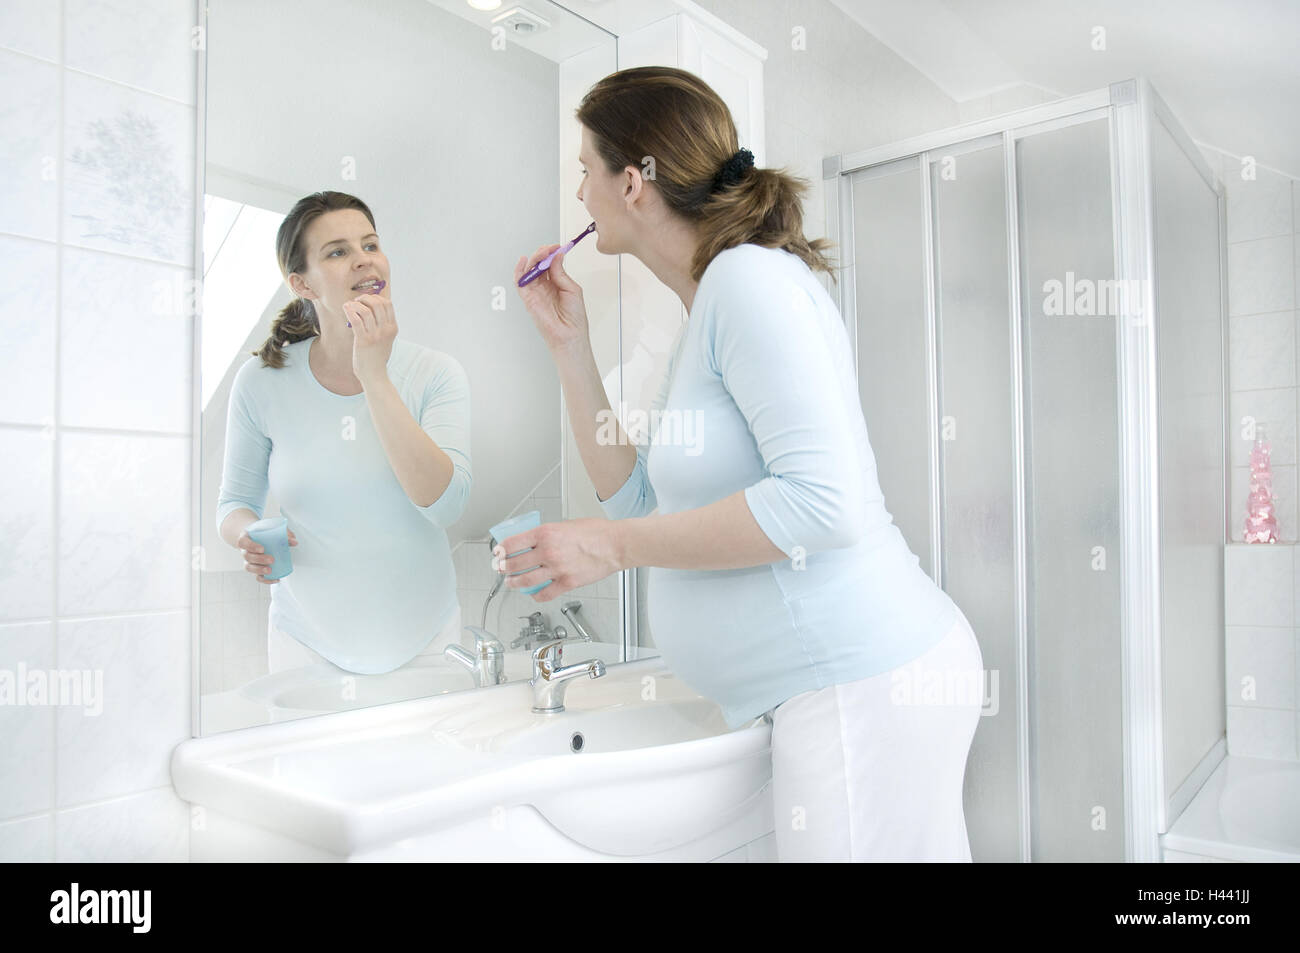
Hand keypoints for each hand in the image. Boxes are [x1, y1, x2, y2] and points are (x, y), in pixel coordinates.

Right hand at [237, 528, 298, 584]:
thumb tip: (294, 541)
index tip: (262, 549)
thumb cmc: (263, 533)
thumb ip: (283, 533)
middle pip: (247, 556)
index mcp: (246, 539)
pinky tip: (275, 579)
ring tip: (270, 571)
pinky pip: (257, 576)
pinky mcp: (255, 569)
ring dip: (259, 570)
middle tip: (271, 559)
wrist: (256, 537)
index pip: (243, 542)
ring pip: (249, 568)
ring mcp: (248, 561)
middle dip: (259, 559)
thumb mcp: (271, 529)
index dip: (251, 546)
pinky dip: (265, 579)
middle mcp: (245, 550)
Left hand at [342, 292, 396, 386]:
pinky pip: (356, 320)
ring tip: (349, 306)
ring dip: (355, 304)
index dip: (376, 297)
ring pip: (365, 310)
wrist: (374, 374)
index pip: (388, 303)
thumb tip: (370, 309)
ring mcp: (375, 335)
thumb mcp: (386, 340)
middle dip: (365, 298)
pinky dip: (349, 311)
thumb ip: (383, 325)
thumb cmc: (377, 357)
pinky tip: (345, 309)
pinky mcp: (363, 341)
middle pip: (377, 303)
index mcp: (393, 328)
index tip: (366, 300)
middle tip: (357, 302)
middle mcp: (385, 330)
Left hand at [492, 518, 622, 600]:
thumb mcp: (565, 524)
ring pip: (526, 581)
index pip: (512, 543)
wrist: (615, 545)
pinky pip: (545, 593)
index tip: (498, 553)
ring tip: (511, 583)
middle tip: (501, 569)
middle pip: (515, 564)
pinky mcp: (567, 582)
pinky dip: (536, 596)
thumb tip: (535, 541)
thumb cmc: (596, 532)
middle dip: (504, 568)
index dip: (501, 550)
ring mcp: (557, 568)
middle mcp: (548, 551)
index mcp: (546, 533)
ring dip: (514, 583)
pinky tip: (534, 594)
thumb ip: (548, 534)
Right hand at [514, 245, 590, 355]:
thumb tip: (556, 256)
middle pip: (538, 265)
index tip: (558, 246)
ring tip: (542, 252)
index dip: (552, 254)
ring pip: (529, 270)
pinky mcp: (528, 298)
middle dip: (543, 254)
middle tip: (550, 248)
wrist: (570, 334)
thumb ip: (561, 273)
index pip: (550, 264)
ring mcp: (535, 292)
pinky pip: (520, 282)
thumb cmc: (574, 317)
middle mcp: (544, 287)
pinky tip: (524, 261)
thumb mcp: (572, 289)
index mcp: (556, 284)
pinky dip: (519, 270)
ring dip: (534, 258)